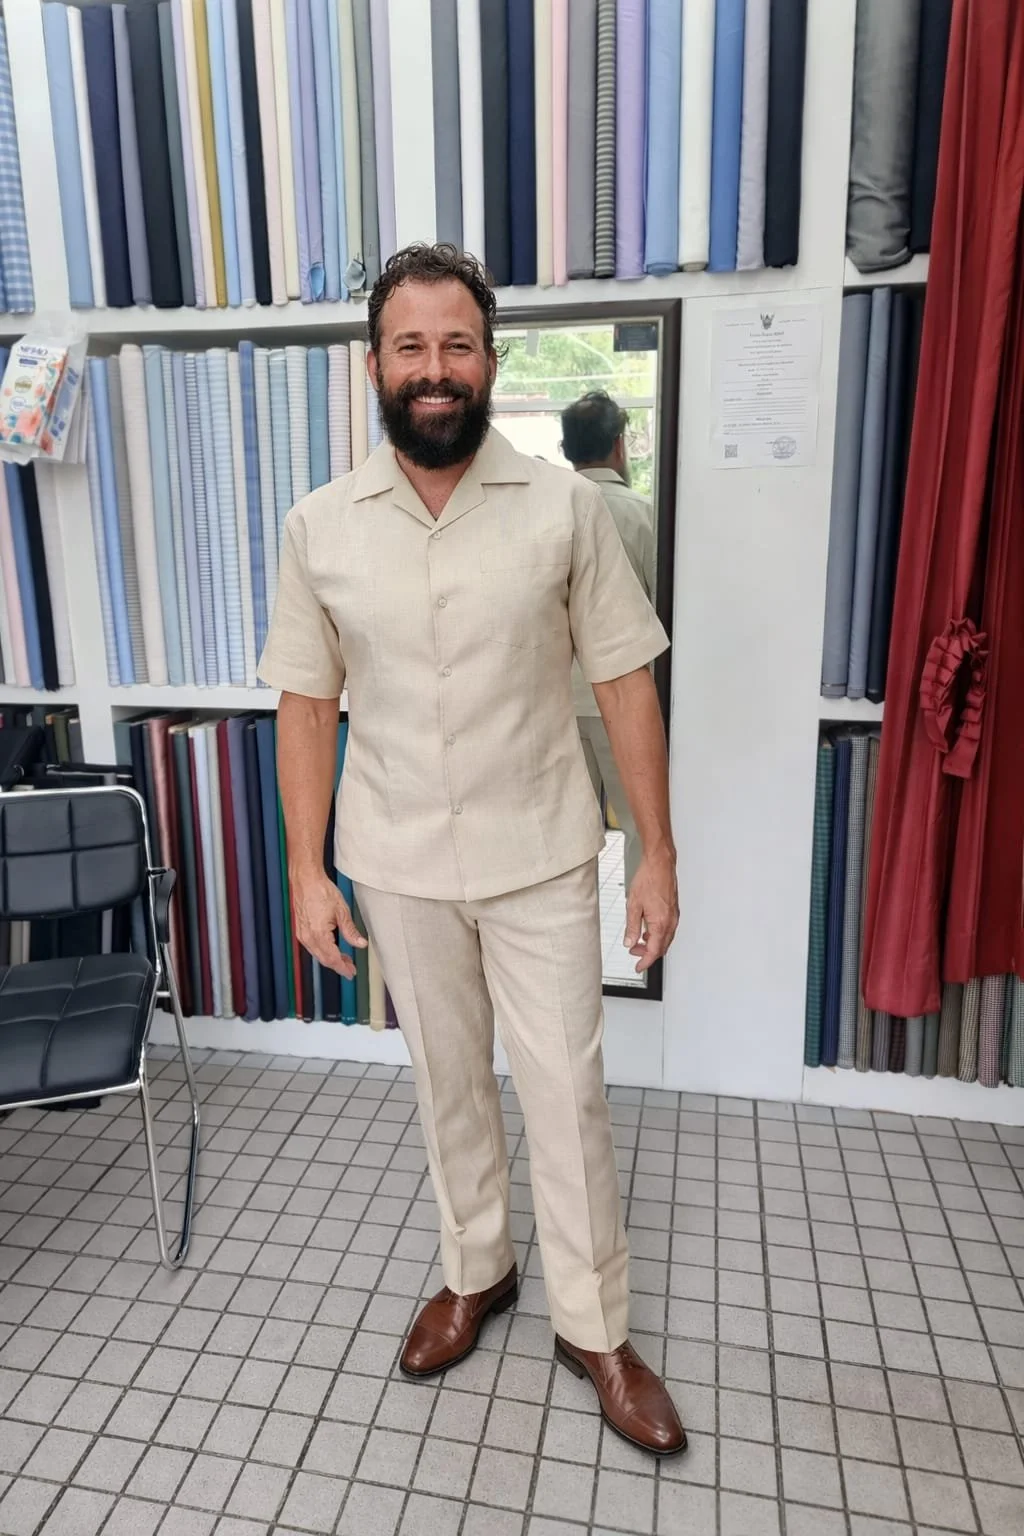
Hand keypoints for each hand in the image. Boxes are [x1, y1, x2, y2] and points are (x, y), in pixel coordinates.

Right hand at [291, 870, 366, 978]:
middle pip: (324, 959)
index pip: (332, 958)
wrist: (306, 880)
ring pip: (318, 954)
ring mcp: (302, 934)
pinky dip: (324, 950)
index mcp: (318, 934)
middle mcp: (308, 937)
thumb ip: (351, 931)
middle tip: (350, 968)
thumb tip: (360, 944)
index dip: (343, 968)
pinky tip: (333, 948)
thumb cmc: (321, 891)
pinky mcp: (301, 930)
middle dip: (338, 965)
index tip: (351, 973)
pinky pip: (313, 946)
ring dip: (331, 958)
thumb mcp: (342, 912)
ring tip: (345, 958)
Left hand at [624, 849, 678, 973]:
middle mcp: (670, 921)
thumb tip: (629, 941)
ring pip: (666, 938)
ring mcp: (674, 915)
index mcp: (661, 923)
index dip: (645, 961)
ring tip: (638, 940)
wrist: (660, 864)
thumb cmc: (648, 879)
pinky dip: (658, 934)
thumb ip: (632, 927)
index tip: (638, 967)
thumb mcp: (633, 906)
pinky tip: (648, 929)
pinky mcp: (674, 910)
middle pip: (662, 947)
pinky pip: (668, 929)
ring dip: (653, 943)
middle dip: (648, 953)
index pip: (654, 951)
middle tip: (634, 952)